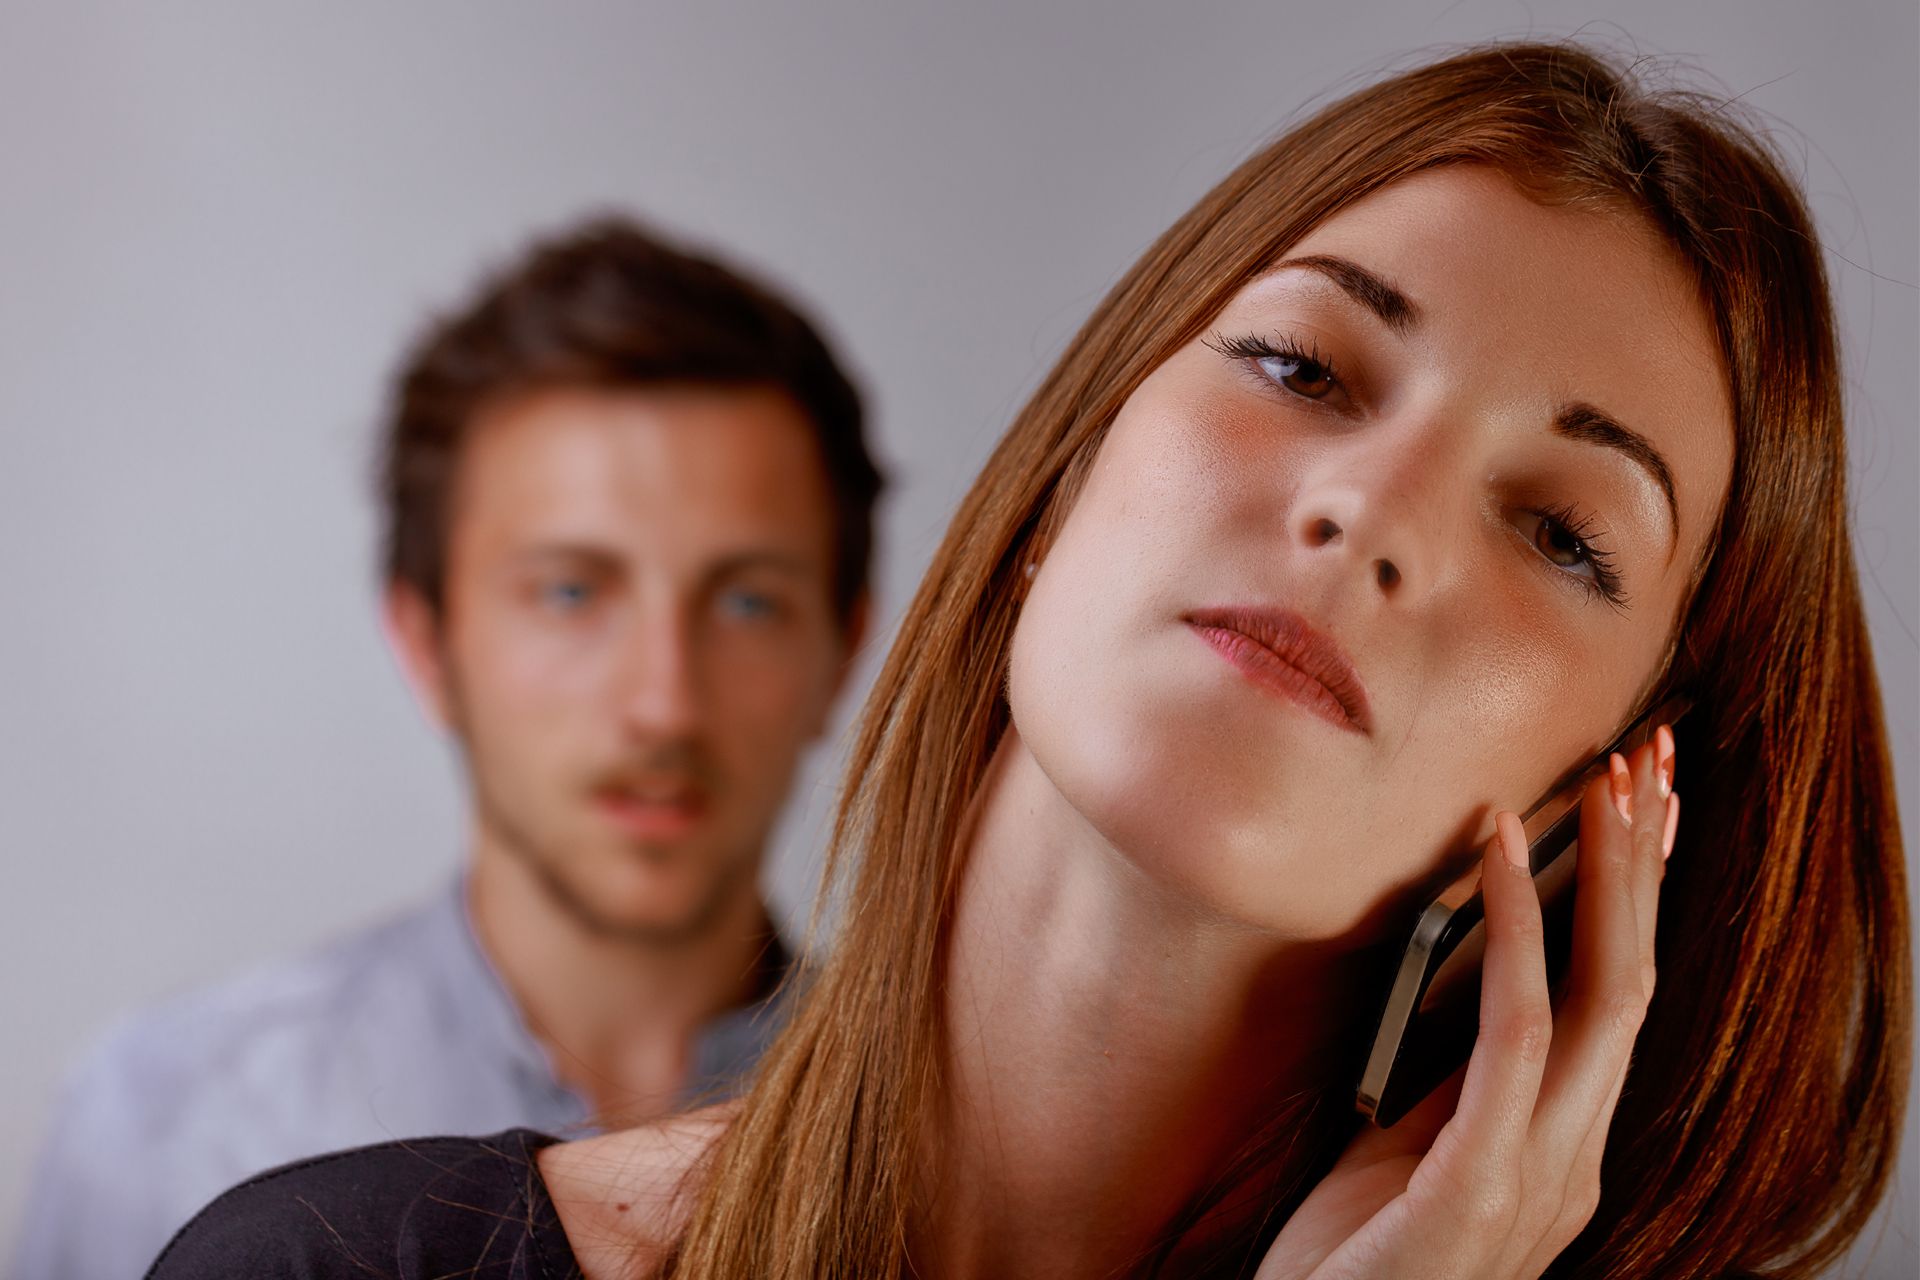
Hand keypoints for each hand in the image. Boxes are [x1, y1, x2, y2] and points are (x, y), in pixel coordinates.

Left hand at [1255, 728, 1679, 1279]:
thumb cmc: (1348, 1266)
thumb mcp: (1408, 1161)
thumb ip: (1457, 1093)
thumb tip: (1475, 1005)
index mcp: (1559, 1152)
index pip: (1620, 1005)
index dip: (1640, 903)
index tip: (1644, 811)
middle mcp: (1570, 1162)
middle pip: (1635, 985)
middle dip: (1648, 868)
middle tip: (1651, 762)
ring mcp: (1537, 1177)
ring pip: (1603, 997)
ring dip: (1607, 877)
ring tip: (1603, 782)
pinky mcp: (1479, 1183)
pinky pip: (1515, 1034)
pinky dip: (1519, 930)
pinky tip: (1502, 853)